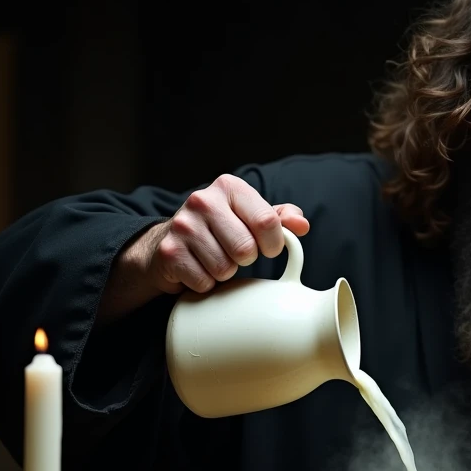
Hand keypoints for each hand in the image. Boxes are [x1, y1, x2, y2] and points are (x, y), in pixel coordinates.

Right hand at [146, 173, 308, 293]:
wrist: (168, 242)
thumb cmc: (221, 228)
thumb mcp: (251, 215)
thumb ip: (279, 217)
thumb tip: (301, 225)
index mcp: (229, 186)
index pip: (267, 221)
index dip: (274, 243)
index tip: (269, 248)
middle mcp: (202, 200)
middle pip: (246, 249)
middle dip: (247, 259)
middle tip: (237, 254)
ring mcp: (183, 226)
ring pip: (224, 268)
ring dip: (226, 272)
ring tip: (216, 259)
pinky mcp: (169, 252)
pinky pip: (204, 282)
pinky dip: (206, 284)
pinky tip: (199, 268)